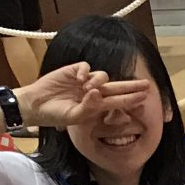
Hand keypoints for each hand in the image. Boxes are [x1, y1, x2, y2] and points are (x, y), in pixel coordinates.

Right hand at [14, 63, 153, 131]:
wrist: (37, 105)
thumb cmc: (56, 114)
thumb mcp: (75, 117)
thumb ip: (89, 108)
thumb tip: (98, 93)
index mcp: (96, 105)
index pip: (118, 101)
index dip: (131, 98)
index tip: (145, 97)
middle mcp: (93, 92)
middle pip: (117, 87)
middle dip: (132, 86)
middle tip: (147, 84)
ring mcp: (84, 81)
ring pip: (102, 76)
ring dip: (99, 81)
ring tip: (87, 89)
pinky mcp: (73, 71)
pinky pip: (86, 67)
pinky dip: (85, 72)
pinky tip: (80, 80)